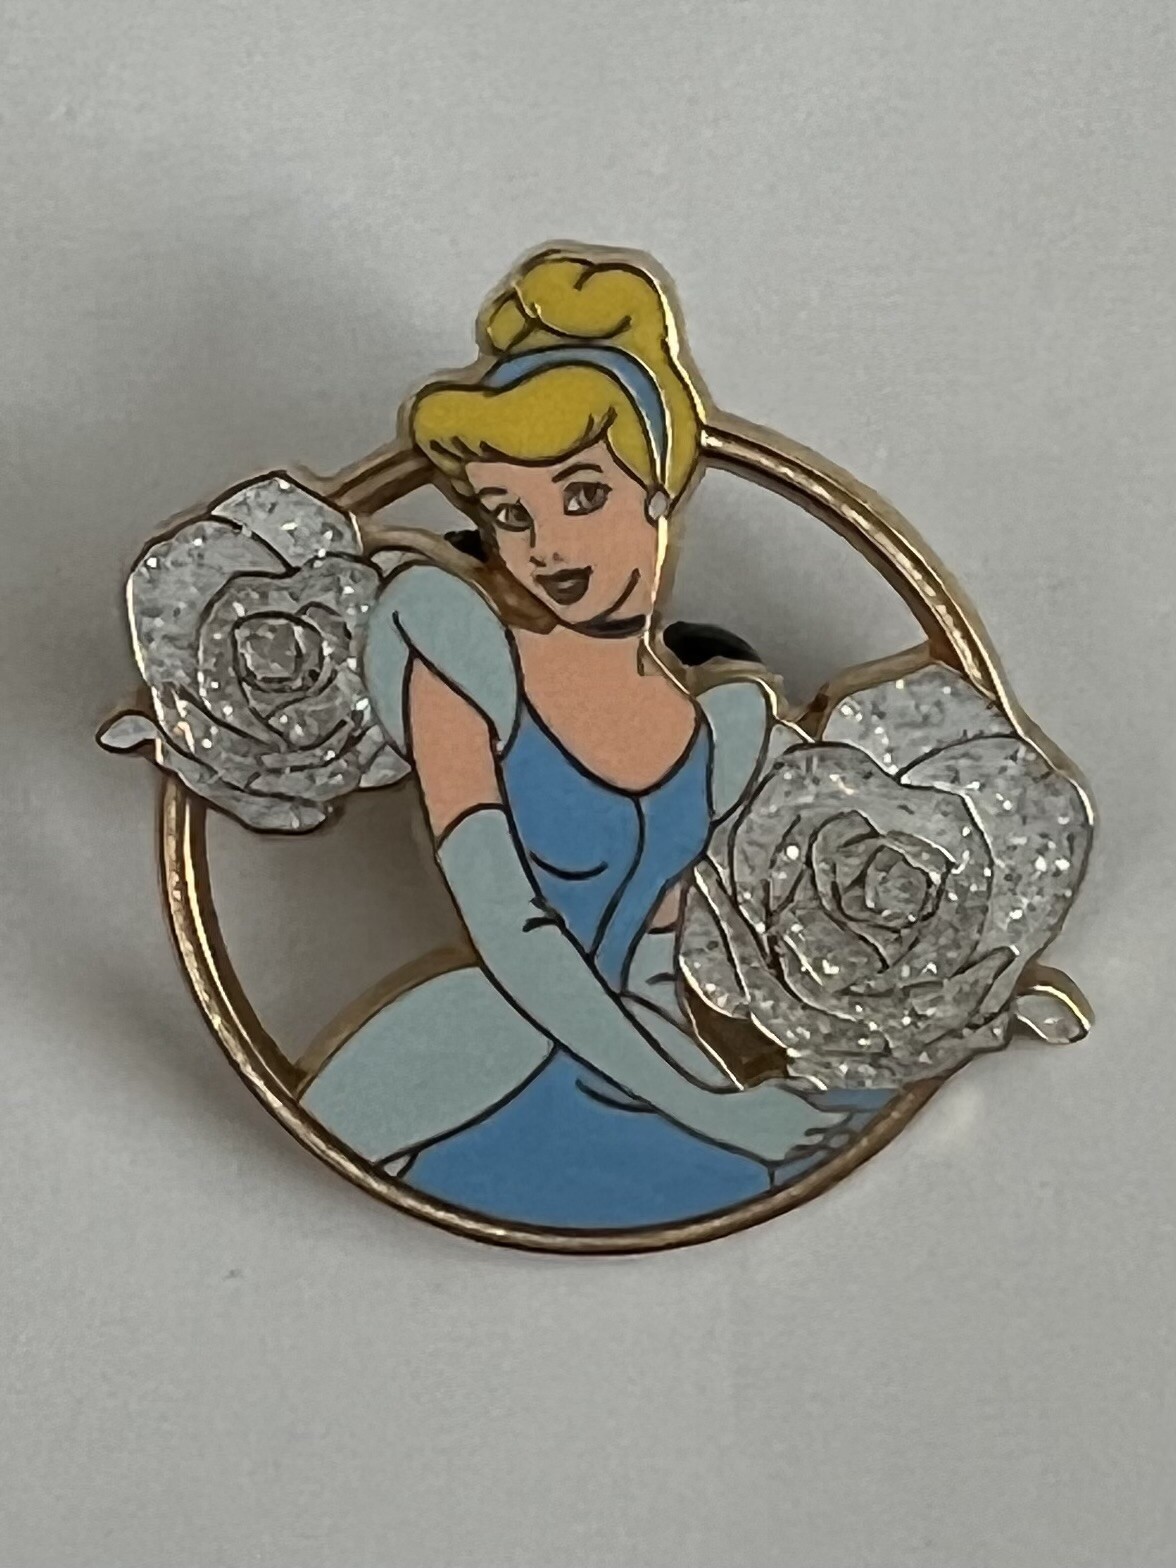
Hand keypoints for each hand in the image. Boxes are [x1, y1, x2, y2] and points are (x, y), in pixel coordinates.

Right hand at [702, 1082, 848, 1165]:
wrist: (725, 1118)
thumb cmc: (752, 1096)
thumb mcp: (778, 1084)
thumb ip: (802, 1087)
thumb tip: (820, 1090)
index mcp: (804, 1113)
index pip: (834, 1120)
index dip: (843, 1118)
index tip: (849, 1115)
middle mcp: (801, 1133)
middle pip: (828, 1137)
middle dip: (837, 1133)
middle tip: (846, 1131)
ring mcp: (789, 1148)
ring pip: (814, 1149)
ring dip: (822, 1144)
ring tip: (829, 1140)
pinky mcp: (777, 1159)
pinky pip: (796, 1156)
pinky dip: (801, 1150)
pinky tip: (803, 1146)